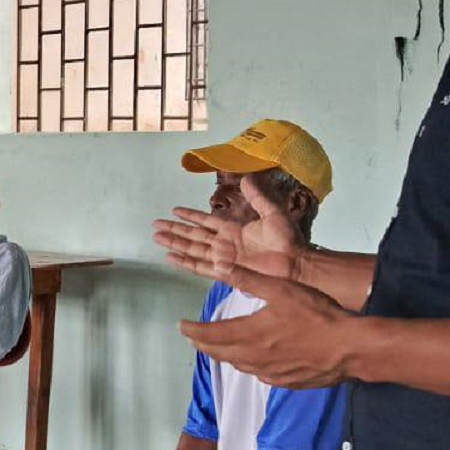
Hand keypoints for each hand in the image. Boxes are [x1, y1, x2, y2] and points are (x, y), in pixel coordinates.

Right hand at [153, 176, 304, 282]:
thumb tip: (246, 177)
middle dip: (174, 230)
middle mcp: (224, 244)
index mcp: (233, 229)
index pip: (205, 221)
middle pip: (193, 236)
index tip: (174, 210)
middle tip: (155, 225)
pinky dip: (184, 263)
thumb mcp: (273, 212)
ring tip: (156, 237)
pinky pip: (200, 267)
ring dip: (174, 243)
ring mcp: (223, 259)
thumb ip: (258, 196)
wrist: (295, 263)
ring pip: (191, 249)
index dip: (190, 216)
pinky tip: (170, 258)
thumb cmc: (288, 240)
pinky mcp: (225, 272)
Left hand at [179, 266, 357, 388]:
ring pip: (237, 365)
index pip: (210, 334)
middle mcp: (253, 357)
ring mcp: (269, 373)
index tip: (181, 326)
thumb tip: (220, 265)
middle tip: (194, 337)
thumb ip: (249, 279)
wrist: (349, 349)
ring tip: (216, 347)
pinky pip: (257, 374)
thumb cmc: (316, 315)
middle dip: (203, 344)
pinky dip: (247, 365)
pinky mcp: (285, 382)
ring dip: (223, 355)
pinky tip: (251, 361)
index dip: (193, 330)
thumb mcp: (282, 289)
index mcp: (249, 333)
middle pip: (219, 353)